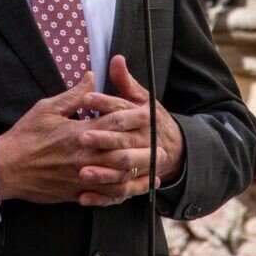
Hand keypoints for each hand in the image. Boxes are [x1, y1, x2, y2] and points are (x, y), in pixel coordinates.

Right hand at [0, 72, 155, 205]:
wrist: (6, 168)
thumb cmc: (25, 135)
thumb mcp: (47, 108)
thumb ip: (73, 95)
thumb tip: (91, 76)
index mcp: (79, 133)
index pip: (114, 123)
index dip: (135, 117)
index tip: (151, 114)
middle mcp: (84, 156)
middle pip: (122, 154)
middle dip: (144, 150)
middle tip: (164, 147)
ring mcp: (80, 176)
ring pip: (116, 177)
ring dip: (138, 175)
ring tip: (155, 171)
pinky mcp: (74, 192)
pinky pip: (102, 195)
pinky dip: (119, 194)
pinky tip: (131, 191)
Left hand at [77, 55, 184, 203]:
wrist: (175, 149)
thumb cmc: (150, 120)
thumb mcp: (141, 98)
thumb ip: (126, 82)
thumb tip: (116, 58)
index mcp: (145, 117)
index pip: (123, 110)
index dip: (105, 103)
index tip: (86, 99)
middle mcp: (145, 140)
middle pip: (123, 140)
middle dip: (102, 139)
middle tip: (81, 137)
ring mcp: (143, 163)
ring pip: (123, 169)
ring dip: (102, 172)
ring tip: (81, 171)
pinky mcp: (137, 183)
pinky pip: (121, 192)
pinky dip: (102, 196)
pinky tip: (83, 196)